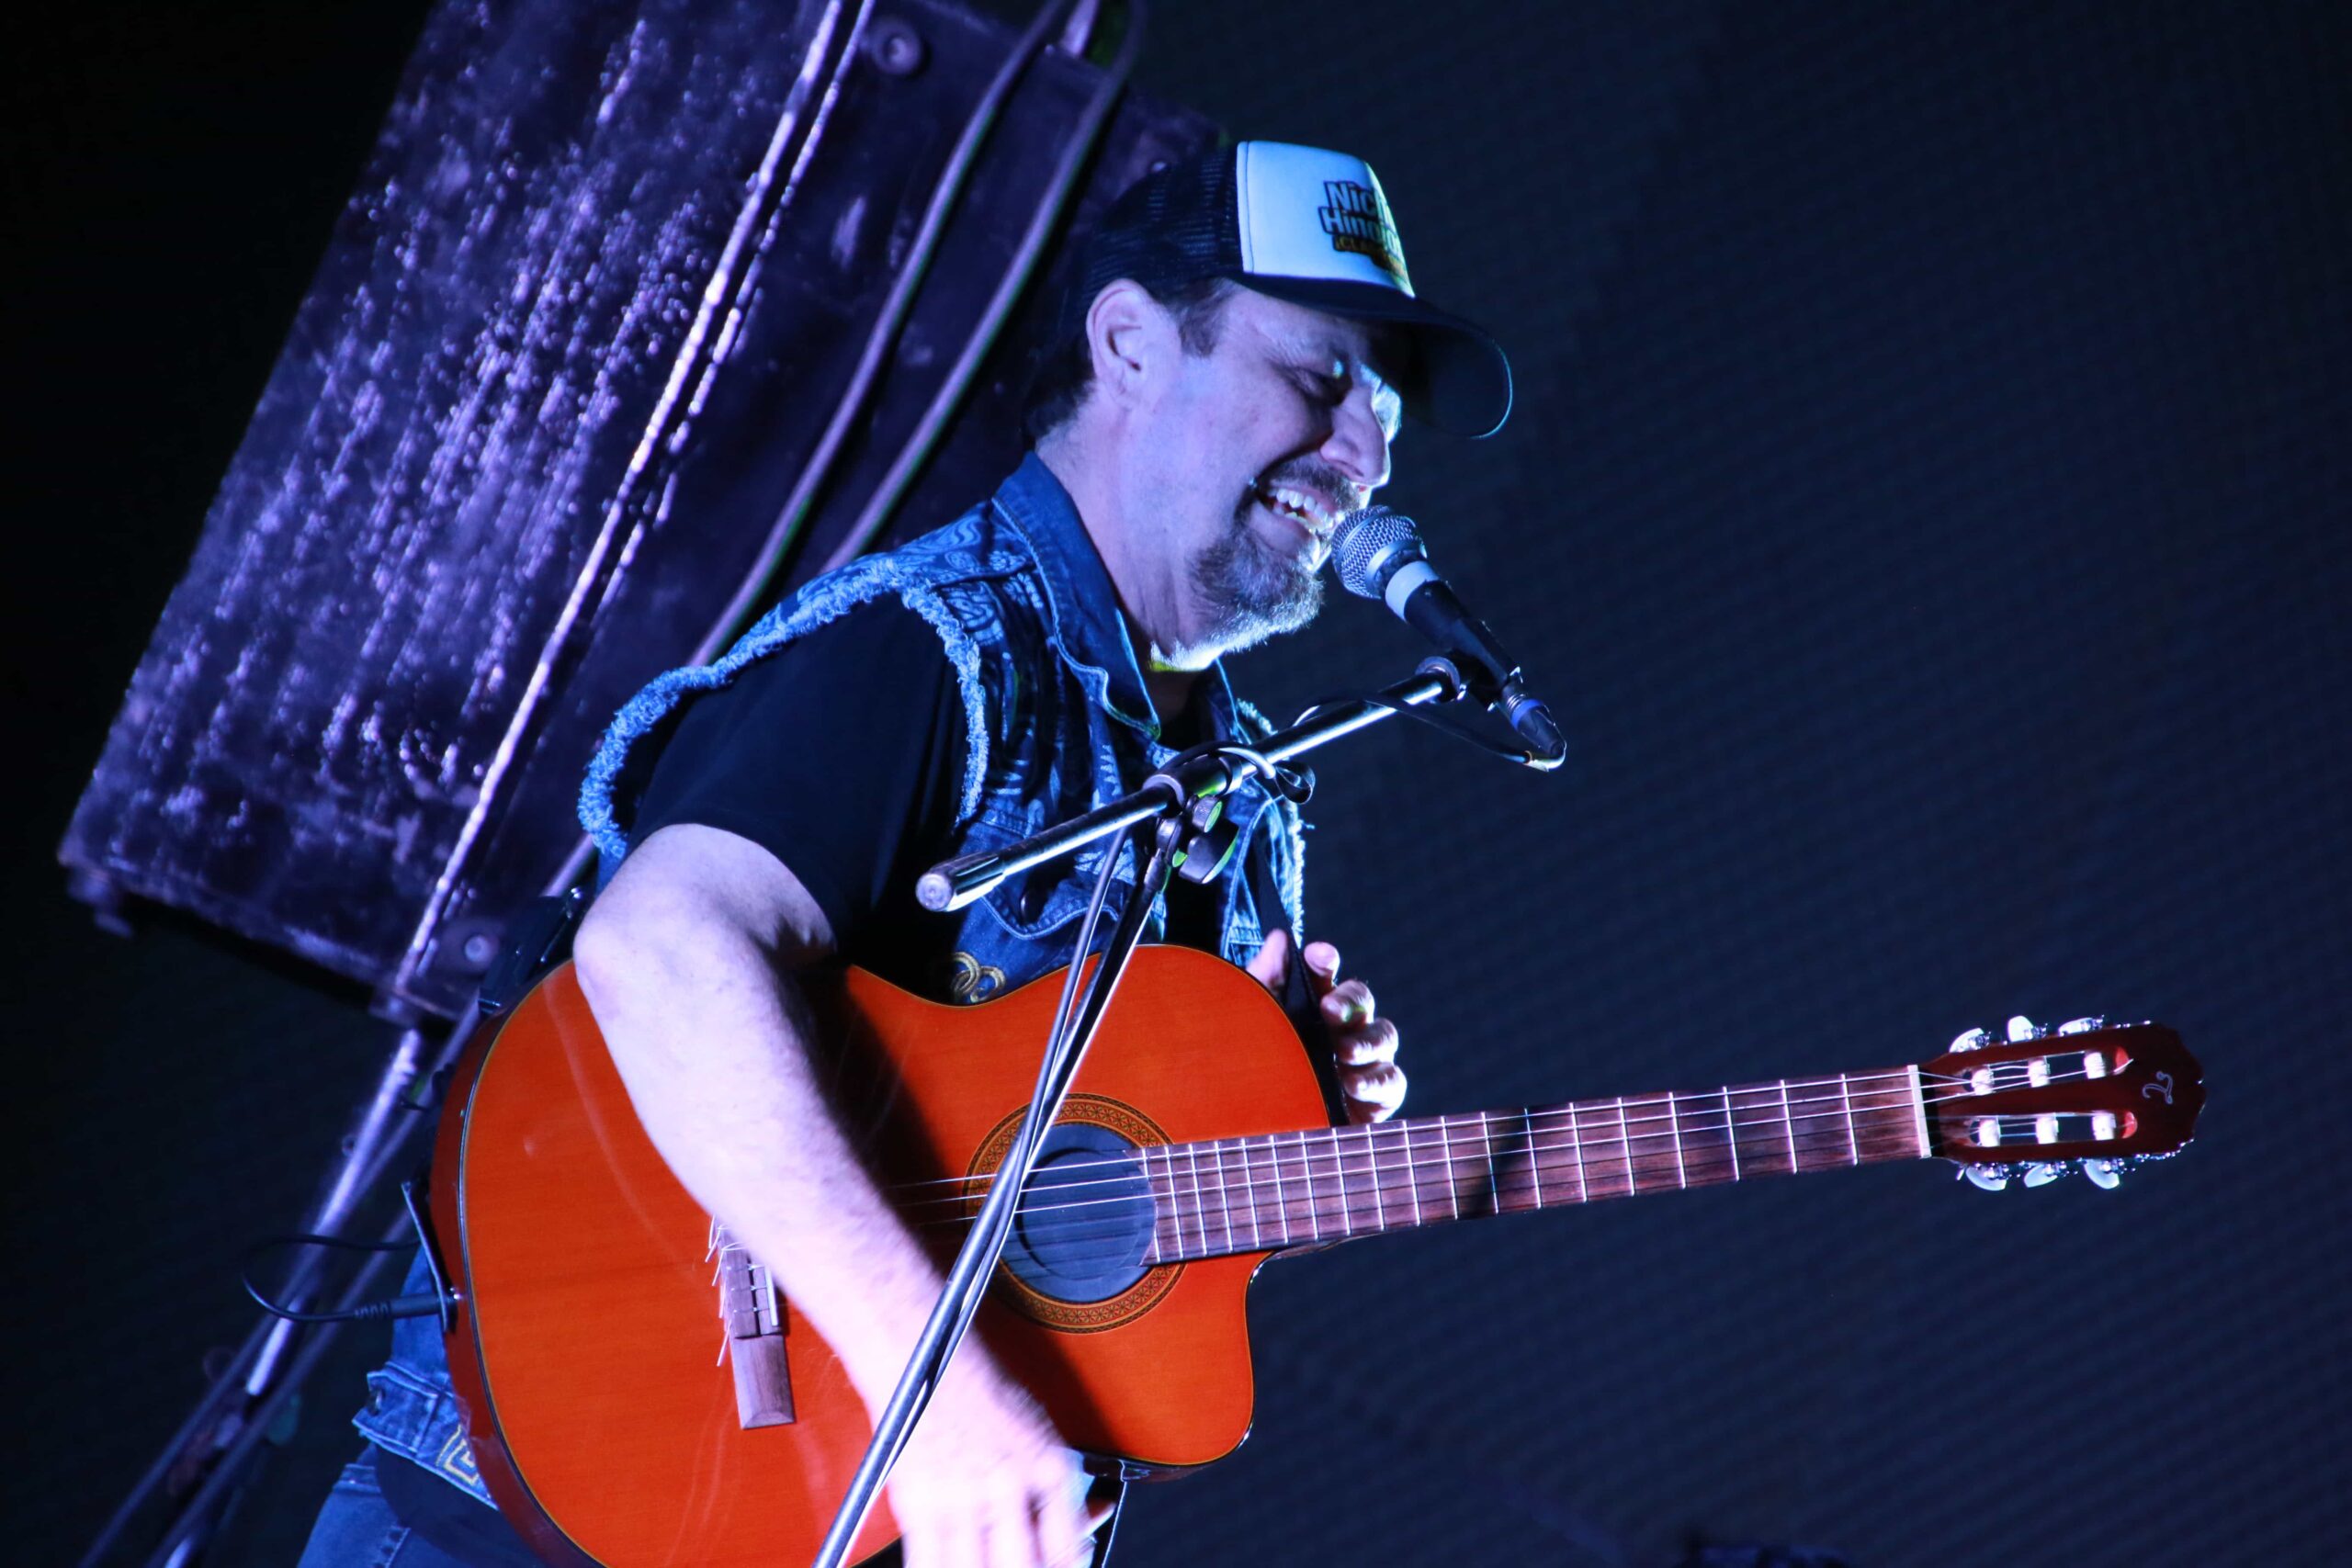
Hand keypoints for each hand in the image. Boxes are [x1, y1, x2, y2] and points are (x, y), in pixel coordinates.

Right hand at [887, 1348, 1109, 1566]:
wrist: (927, 1351)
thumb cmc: (986, 1393)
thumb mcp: (1043, 1432)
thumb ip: (1068, 1482)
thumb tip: (1097, 1516)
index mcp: (1050, 1465)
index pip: (1069, 1550)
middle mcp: (1009, 1482)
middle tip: (1023, 1564)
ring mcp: (962, 1493)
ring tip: (987, 1562)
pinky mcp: (917, 1499)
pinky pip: (929, 1563)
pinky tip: (951, 1563)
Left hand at [1245, 929, 1406, 1124]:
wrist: (1255, 1133)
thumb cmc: (1253, 1075)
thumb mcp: (1250, 1025)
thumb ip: (1265, 981)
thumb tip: (1281, 939)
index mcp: (1310, 1006)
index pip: (1323, 973)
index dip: (1323, 962)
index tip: (1316, 957)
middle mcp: (1341, 1029)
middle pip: (1361, 1000)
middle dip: (1349, 1001)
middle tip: (1329, 1009)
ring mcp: (1362, 1063)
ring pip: (1384, 1038)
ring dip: (1365, 1042)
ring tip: (1343, 1053)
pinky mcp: (1375, 1101)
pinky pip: (1392, 1084)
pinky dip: (1377, 1081)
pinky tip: (1353, 1086)